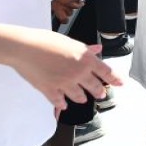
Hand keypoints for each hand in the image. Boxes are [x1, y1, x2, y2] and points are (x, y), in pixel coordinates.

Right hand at [1, 29, 122, 109]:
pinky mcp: (51, 91)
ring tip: (82, 99)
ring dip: (81, 98)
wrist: (24, 48)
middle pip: (95, 87)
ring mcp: (65, 84)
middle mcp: (78, 73)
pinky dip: (62, 104)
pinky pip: (60, 102)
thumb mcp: (68, 41)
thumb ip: (85, 49)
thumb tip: (97, 50)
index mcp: (85, 58)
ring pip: (79, 97)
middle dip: (99, 91)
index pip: (106, 71)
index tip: (120, 84)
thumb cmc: (45, 40)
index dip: (115, 79)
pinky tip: (63, 105)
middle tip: (101, 94)